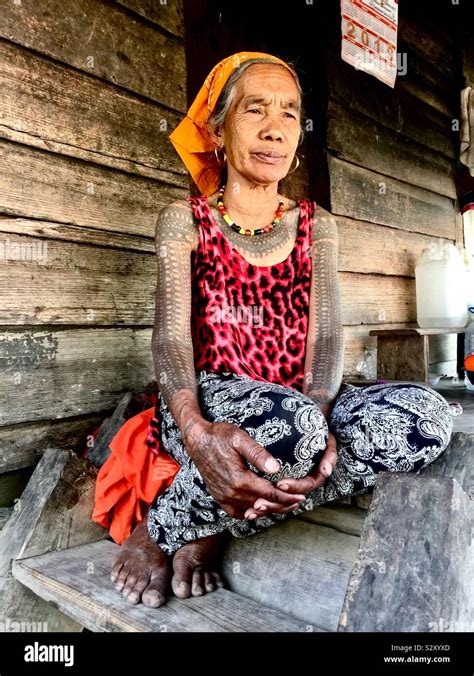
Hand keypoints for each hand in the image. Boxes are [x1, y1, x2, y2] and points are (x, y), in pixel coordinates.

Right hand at [185, 420, 306, 519]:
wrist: (196, 440)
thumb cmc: (219, 435)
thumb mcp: (239, 438)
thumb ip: (258, 453)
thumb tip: (276, 468)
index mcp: (239, 479)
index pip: (270, 494)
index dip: (287, 496)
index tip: (302, 497)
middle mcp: (231, 493)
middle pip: (264, 505)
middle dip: (283, 505)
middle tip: (298, 502)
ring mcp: (223, 497)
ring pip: (252, 511)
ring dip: (270, 510)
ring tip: (285, 506)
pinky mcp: (219, 497)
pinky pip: (237, 513)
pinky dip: (251, 513)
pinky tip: (261, 508)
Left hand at [250, 431, 338, 514]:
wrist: (304, 424)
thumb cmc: (318, 432)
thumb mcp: (327, 441)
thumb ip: (329, 455)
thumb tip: (327, 471)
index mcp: (315, 475)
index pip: (306, 486)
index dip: (294, 487)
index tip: (280, 484)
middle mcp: (303, 482)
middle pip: (290, 498)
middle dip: (275, 501)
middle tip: (259, 502)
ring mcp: (292, 484)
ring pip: (281, 502)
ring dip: (268, 507)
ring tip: (253, 507)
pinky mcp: (280, 483)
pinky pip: (272, 498)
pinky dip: (262, 503)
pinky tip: (249, 509)